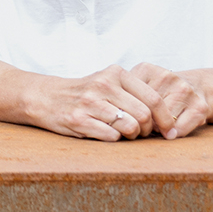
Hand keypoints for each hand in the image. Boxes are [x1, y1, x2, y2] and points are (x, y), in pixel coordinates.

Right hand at [25, 66, 158, 141]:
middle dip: (148, 129)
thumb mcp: (107, 81)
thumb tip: (167, 115)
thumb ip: (133, 91)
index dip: (166, 117)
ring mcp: (89, 102)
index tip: (169, 129)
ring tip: (125, 133)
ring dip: (132, 135)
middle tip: (142, 133)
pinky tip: (106, 133)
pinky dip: (114, 138)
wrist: (44, 97)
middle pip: (144, 115)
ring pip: (130, 127)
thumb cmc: (83, 92)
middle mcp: (103, 85)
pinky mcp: (78, 119)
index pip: (153, 97)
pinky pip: (111, 136)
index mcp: (115, 73)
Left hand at [127, 63, 212, 138]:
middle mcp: (166, 77)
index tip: (126, 120)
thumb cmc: (162, 90)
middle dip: (142, 123)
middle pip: (144, 111)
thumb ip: (124, 96)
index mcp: (146, 70)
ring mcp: (184, 90)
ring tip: (157, 126)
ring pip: (161, 122)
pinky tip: (172, 129)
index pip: (127, 98)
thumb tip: (117, 120)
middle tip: (143, 126)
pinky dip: (173, 134)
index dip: (126, 114)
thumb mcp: (140, 85)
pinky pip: (178, 130)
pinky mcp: (200, 106)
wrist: (201, 85)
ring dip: (157, 130)